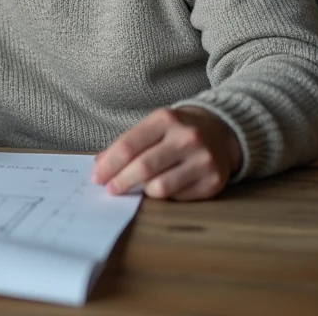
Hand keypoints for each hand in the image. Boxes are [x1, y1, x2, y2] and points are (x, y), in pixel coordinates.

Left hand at [91, 106, 241, 200]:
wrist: (221, 133)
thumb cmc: (176, 131)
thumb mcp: (152, 127)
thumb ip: (126, 144)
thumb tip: (99, 166)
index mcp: (165, 119)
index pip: (128, 146)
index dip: (109, 165)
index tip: (96, 178)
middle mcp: (186, 138)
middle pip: (143, 167)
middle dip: (121, 182)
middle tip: (110, 190)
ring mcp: (202, 160)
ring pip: (160, 187)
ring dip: (144, 190)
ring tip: (140, 187)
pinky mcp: (214, 181)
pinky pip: (178, 197)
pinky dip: (165, 196)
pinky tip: (164, 186)